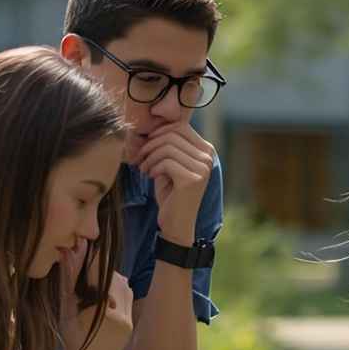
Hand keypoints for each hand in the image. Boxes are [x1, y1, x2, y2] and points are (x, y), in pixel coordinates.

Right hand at [60, 239, 133, 349]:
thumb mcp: (66, 311)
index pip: (100, 277)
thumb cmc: (71, 341)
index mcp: (104, 314)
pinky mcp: (131, 322)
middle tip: (87, 263)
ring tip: (93, 281)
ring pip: (124, 287)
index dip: (93, 260)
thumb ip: (69, 282)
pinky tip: (103, 294)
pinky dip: (116, 291)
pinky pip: (127, 298)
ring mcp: (129, 320)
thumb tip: (68, 253)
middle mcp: (121, 316)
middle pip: (115, 280)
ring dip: (110, 280)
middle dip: (101, 270)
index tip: (85, 245)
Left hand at [130, 121, 213, 241]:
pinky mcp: (193, 179)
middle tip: (140, 158)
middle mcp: (208, 157)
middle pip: (172, 134)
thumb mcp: (170, 164)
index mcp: (205, 150)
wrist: (176, 224)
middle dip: (151, 144)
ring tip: (144, 168)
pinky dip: (153, 167)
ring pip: (167, 147)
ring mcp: (203, 168)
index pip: (180, 126)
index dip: (159, 132)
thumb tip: (152, 125)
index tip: (147, 146)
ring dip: (150, 157)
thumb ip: (168, 145)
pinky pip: (166, 162)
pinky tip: (151, 177)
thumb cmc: (171, 193)